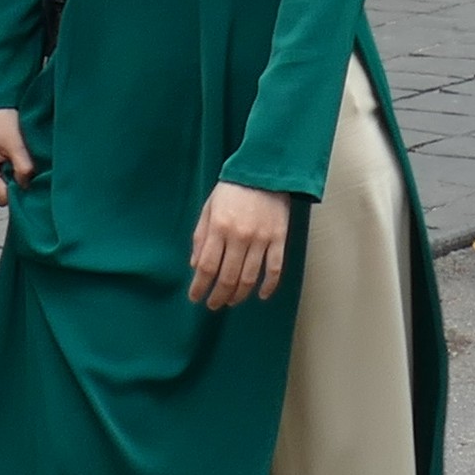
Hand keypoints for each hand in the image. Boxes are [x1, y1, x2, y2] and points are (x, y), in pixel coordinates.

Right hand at [0, 108, 35, 208]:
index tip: (33, 181)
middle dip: (15, 185)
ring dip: (10, 178)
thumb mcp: (16, 144)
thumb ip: (24, 169)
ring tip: (18, 160)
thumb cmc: (1, 117)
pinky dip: (4, 171)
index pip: (3, 198)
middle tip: (28, 170)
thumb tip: (28, 186)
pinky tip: (12, 158)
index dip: (20, 192)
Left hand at [190, 180, 293, 309]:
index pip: (206, 266)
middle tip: (213, 304)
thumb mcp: (209, 208)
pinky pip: (275, 269)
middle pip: (227, 277)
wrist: (265, 170)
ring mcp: (262, 238)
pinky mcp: (279, 238)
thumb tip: (195, 265)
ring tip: (231, 301)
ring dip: (239, 295)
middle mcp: (239, 236)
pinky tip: (262, 294)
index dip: (200, 286)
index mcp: (219, 227)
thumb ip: (201, 236)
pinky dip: (269, 286)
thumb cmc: (233, 189)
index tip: (195, 297)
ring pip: (249, 278)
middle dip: (218, 296)